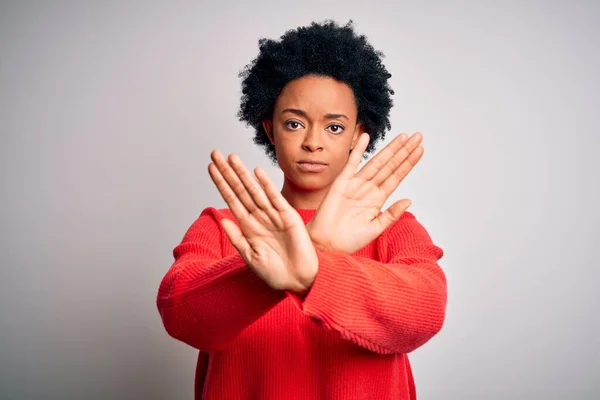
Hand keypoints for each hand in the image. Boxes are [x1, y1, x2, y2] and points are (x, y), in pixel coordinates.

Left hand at [208, 150, 317, 292]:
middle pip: (240, 189)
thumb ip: (237, 238)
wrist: (298, 282)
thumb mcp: (250, 258)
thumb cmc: (275, 273)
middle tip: (215, 153)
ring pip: (254, 190)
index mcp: (249, 227)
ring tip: (231, 157)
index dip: (221, 183)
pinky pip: (275, 198)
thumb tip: (223, 219)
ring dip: (242, 173)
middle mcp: (259, 217)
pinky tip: (256, 172)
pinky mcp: (289, 217)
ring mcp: (274, 215)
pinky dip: (266, 185)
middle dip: (228, 172)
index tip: (210, 168)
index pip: (232, 199)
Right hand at [307, 132, 423, 253]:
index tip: (420, 150)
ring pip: (377, 162)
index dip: (408, 163)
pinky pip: (351, 163)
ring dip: (390, 149)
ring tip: (404, 137)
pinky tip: (366, 137)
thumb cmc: (348, 240)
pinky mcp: (341, 183)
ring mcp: (355, 184)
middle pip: (390, 166)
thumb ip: (391, 214)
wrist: (326, 244)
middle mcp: (368, 189)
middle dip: (404, 151)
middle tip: (418, 136)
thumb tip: (409, 200)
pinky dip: (358, 150)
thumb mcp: (375, 229)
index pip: (397, 176)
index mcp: (378, 199)